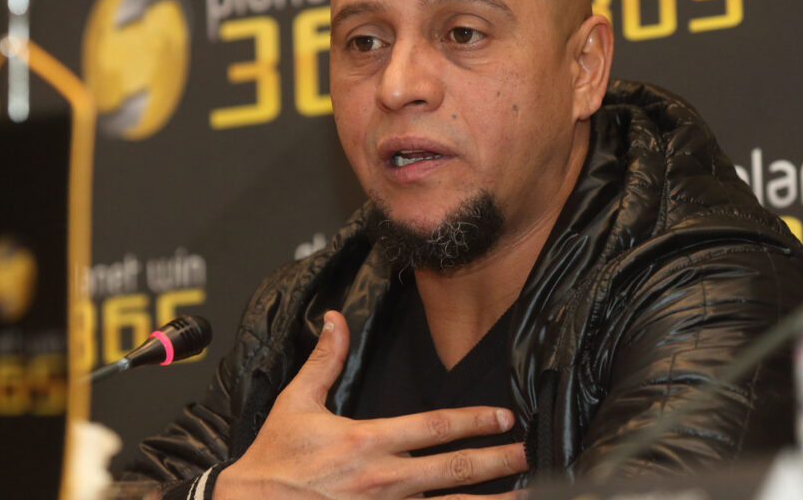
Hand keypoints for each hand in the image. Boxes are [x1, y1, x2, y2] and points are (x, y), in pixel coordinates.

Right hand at [214, 311, 528, 498]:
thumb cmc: (275, 460)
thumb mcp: (296, 403)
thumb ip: (324, 361)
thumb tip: (334, 319)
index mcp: (366, 442)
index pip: (434, 428)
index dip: (473, 420)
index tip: (503, 417)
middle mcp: (383, 480)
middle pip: (454, 469)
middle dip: (497, 461)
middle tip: (528, 454)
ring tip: (522, 496)